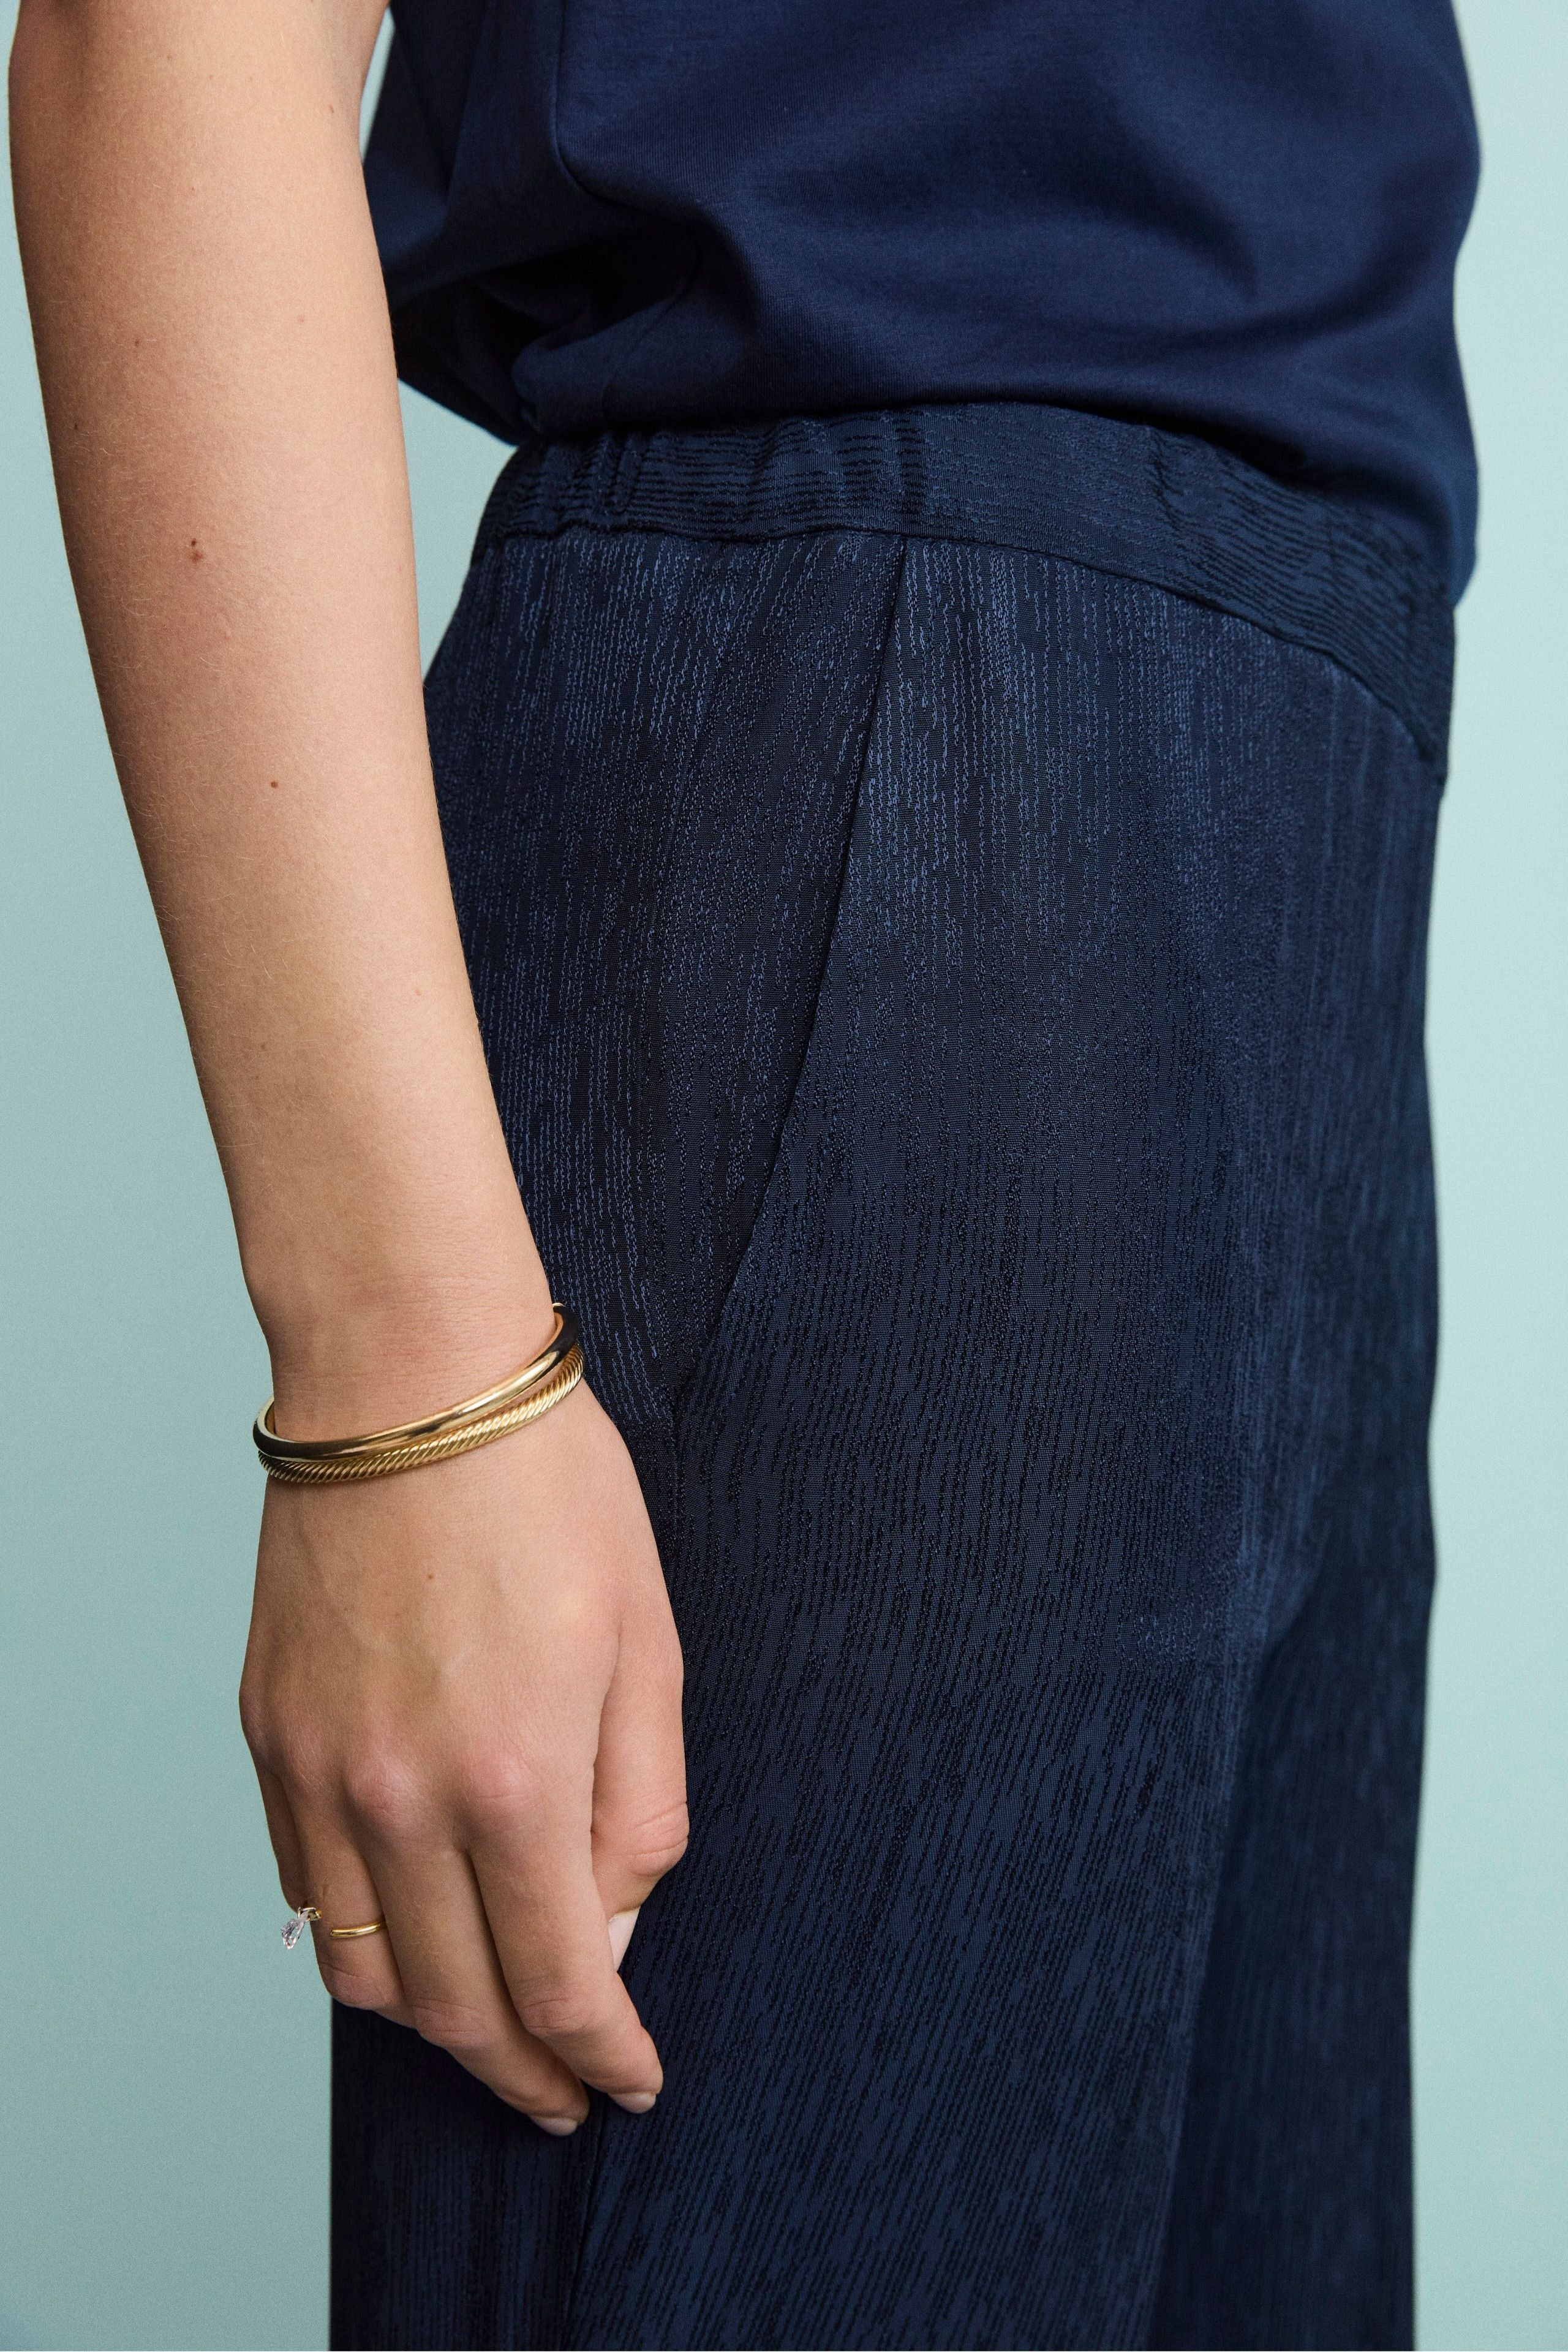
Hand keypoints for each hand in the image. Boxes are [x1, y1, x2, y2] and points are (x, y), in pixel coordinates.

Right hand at [239, 1376, 686, 2132]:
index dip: (601, 2056)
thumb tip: (616, 1918)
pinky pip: (308, 1887)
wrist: (408, 1379)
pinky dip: (359, 1936)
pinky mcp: (270, 1733)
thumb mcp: (649, 1641)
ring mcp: (320, 1771)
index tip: (628, 2083)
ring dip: (433, 2023)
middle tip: (564, 2093)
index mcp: (516, 1777)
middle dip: (520, 2071)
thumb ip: (640, 1803)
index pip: (560, 1983)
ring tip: (489, 2023)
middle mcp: (401, 1797)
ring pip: (363, 1971)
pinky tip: (408, 1926)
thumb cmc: (549, 1489)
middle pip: (454, 2008)